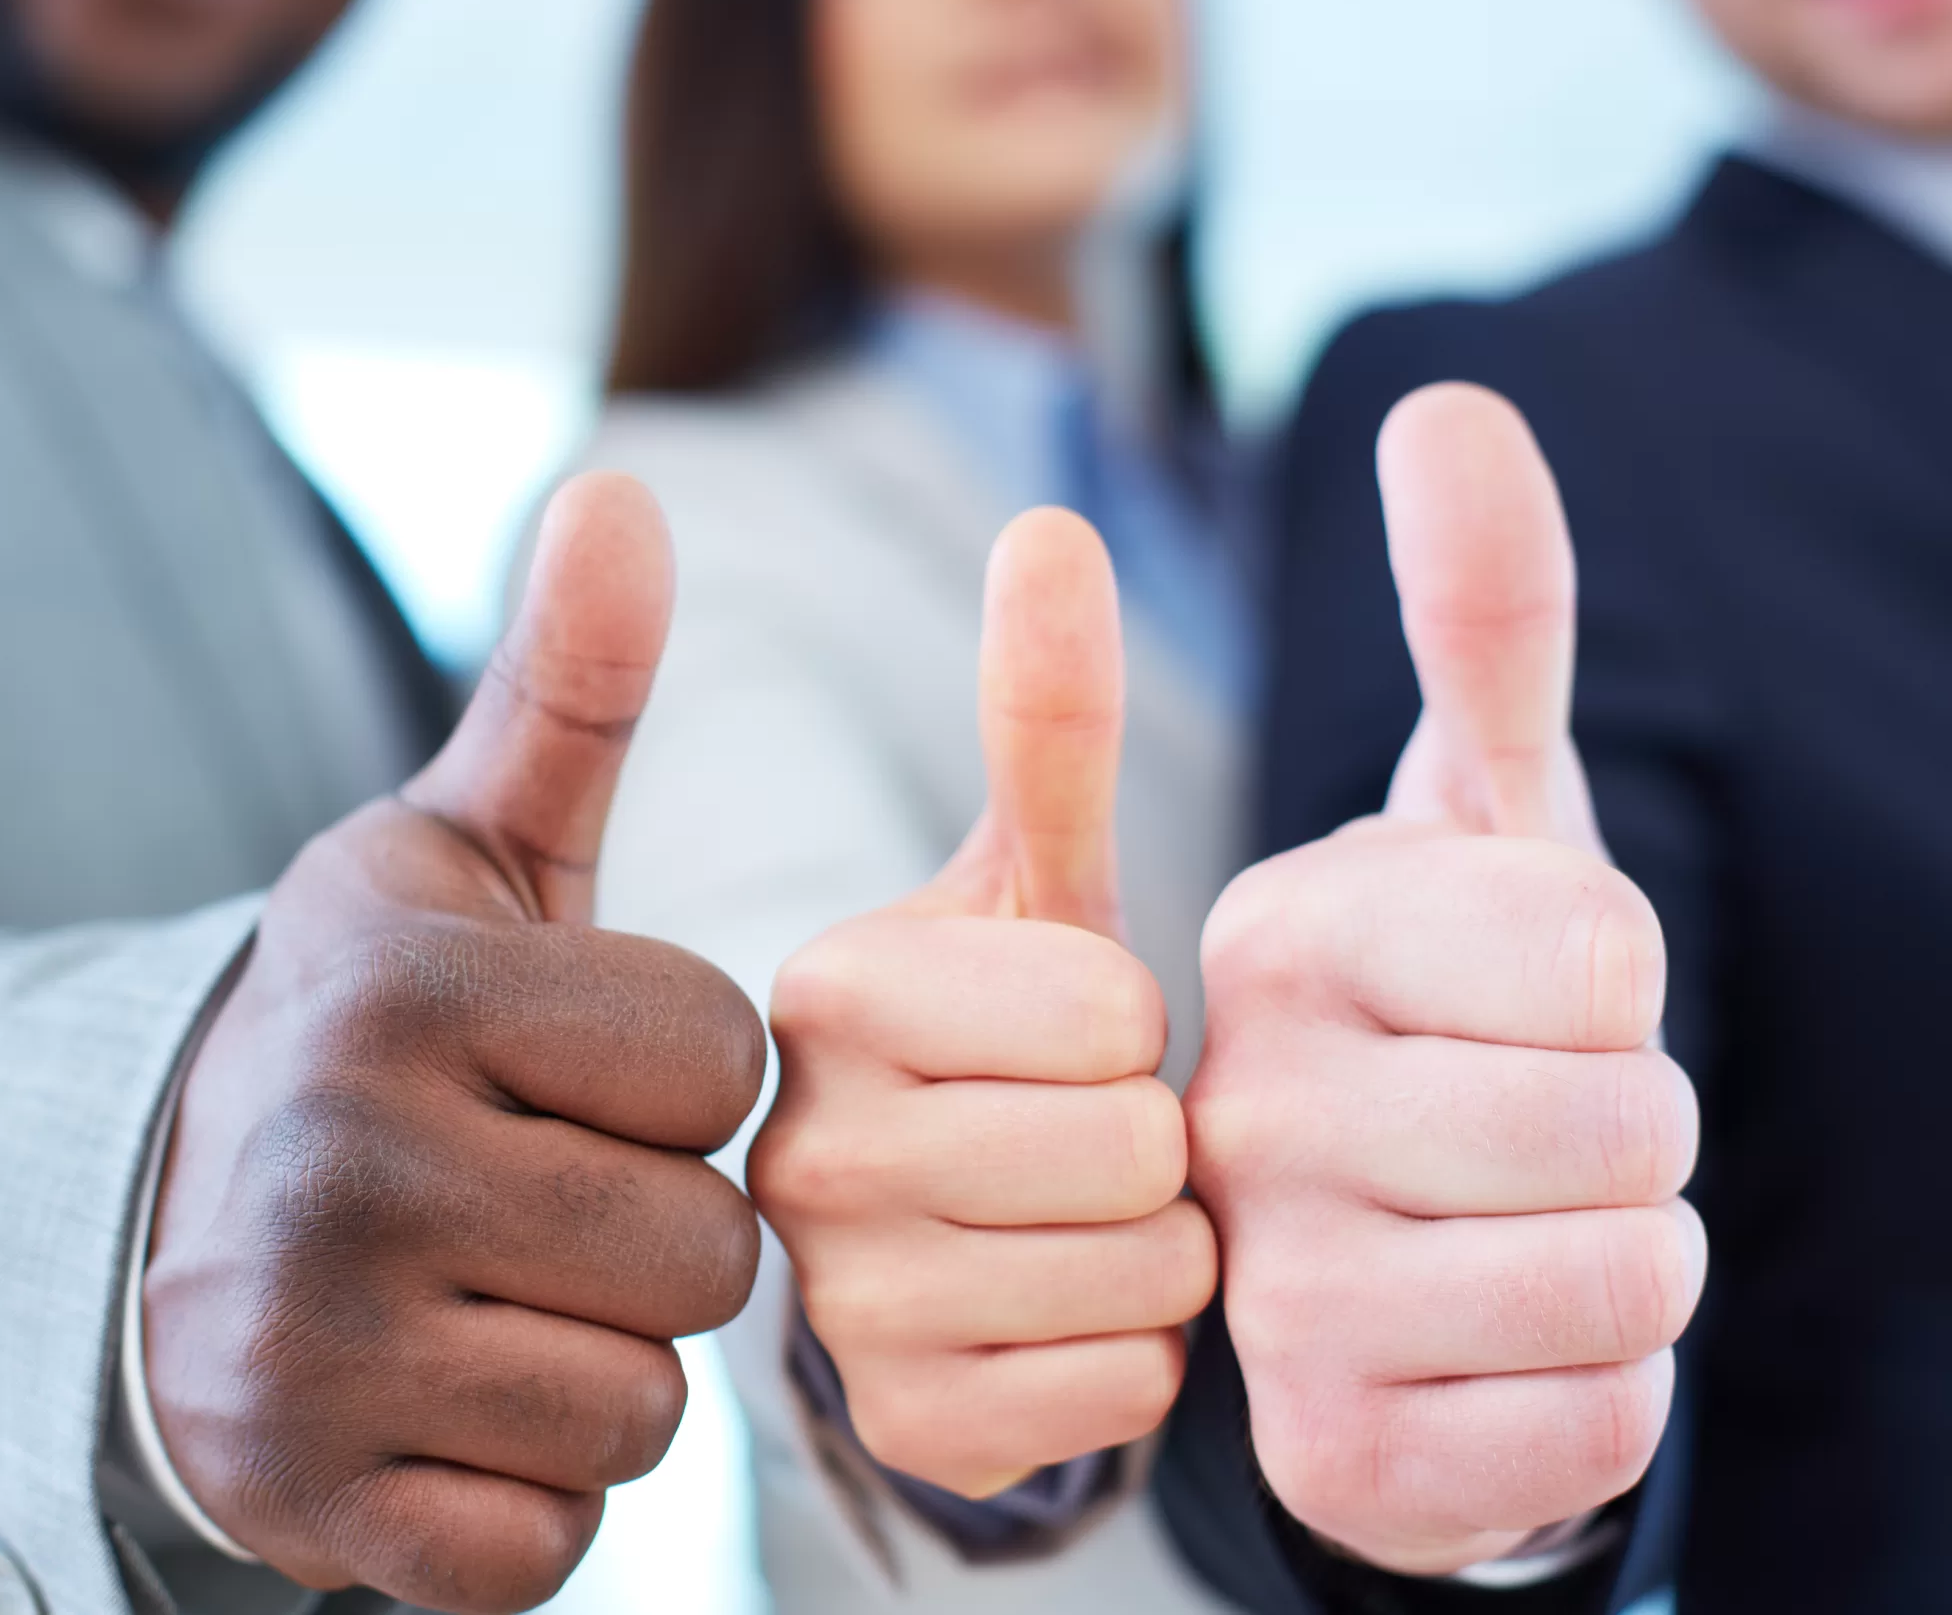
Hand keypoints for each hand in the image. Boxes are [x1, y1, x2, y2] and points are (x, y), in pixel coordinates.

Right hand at [139, 474, 765, 1613]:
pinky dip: (527, 1488)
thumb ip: (566, 689)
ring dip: (601, 1360)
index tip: (579, 1069)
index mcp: (397, 987)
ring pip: (646, 1405)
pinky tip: (446, 1399)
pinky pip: (554, 1541)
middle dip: (658, 1228)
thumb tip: (625, 485)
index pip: (725, 1060)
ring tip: (493, 1292)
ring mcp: (307, 1354)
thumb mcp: (454, 855)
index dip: (682, 1075)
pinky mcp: (306, 1509)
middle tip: (540, 1193)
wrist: (158, 1224)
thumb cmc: (374, 1031)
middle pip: (707, 1250)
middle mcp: (333, 1163)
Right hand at [749, 509, 1218, 1500]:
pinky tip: (1050, 1312)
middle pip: (1133, 1151)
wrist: (912, 1238)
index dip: (1129, 1024)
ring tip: (1065, 1218)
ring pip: (1144, 1276)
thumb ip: (1041, 716)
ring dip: (1151, 1251)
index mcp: (826, 988)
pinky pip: (1125, 1394)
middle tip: (1068, 1134)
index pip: (1113, 1012)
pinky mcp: (899, 1428)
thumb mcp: (1016, 885)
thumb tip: (1052, 523)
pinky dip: (1127, 1355)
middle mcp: (801, 1149)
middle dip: (1146, 1142)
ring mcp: (836, 1307)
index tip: (1057, 1033)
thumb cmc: (986, 1040)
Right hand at [1185, 386, 1704, 1574]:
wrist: (1334, 1280)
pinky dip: (1595, 1400)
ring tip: (1508, 1235)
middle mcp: (1218, 1112)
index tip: (1510, 1000)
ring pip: (1630, 1283)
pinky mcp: (1324, 1456)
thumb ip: (1475, 621)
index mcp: (1262, 938)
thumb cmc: (1421, 1026)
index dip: (1617, 986)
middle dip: (1635, 1132)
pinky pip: (1597, 1428)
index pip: (1596, 953)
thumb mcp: (1460, 829)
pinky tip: (1482, 1359)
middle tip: (1519, 1129)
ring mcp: (1259, 1298)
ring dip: (1630, 1263)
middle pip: (1629, 1126)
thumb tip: (1449, 402)